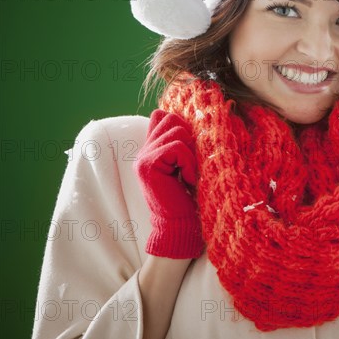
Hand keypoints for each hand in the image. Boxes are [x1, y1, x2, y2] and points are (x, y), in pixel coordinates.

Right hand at [134, 109, 203, 258]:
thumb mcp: (187, 162)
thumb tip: (196, 118)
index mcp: (152, 148)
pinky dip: (188, 163)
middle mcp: (144, 150)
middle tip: (189, 163)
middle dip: (188, 138)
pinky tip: (185, 179)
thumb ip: (183, 142)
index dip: (180, 125)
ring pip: (177, 131)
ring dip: (190, 153)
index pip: (162, 115)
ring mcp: (143, 157)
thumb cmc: (189, 195)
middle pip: (171, 119)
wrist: (180, 224)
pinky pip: (177, 147)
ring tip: (187, 173)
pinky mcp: (147, 164)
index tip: (189, 150)